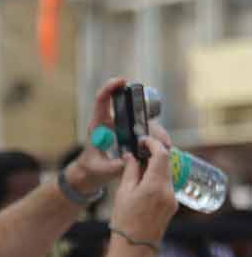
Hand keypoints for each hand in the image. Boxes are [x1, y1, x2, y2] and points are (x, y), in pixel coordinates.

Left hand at [65, 78, 172, 194]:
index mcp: (98, 125)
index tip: (122, 81)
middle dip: (147, 117)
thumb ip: (114, 165)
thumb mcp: (101, 169)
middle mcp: (110, 122)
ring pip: (141, 121)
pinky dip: (155, 136)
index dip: (110, 88)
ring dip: (155, 130)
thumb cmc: (91, 169)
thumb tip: (131, 161)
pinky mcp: (129, 135)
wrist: (90, 175)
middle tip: (159, 134)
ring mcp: (121, 128)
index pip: (102, 100)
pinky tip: (164, 146)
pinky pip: (145, 130)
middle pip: (130, 110)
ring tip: (165, 144)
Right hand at [110, 135, 176, 244]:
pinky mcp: (172, 207)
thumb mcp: (123, 192)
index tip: (143, 141)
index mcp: (155, 185)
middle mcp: (168, 191)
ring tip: (137, 170)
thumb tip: (132, 157)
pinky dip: (156, 180)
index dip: (153, 144)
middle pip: (166, 164)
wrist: (134, 247)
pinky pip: (166, 186)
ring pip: (166, 175)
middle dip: (154, 155)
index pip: (161, 155)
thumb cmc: (124, 221)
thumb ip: (130, 171)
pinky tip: (143, 185)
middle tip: (138, 153)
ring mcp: (172, 200)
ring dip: (155, 168)